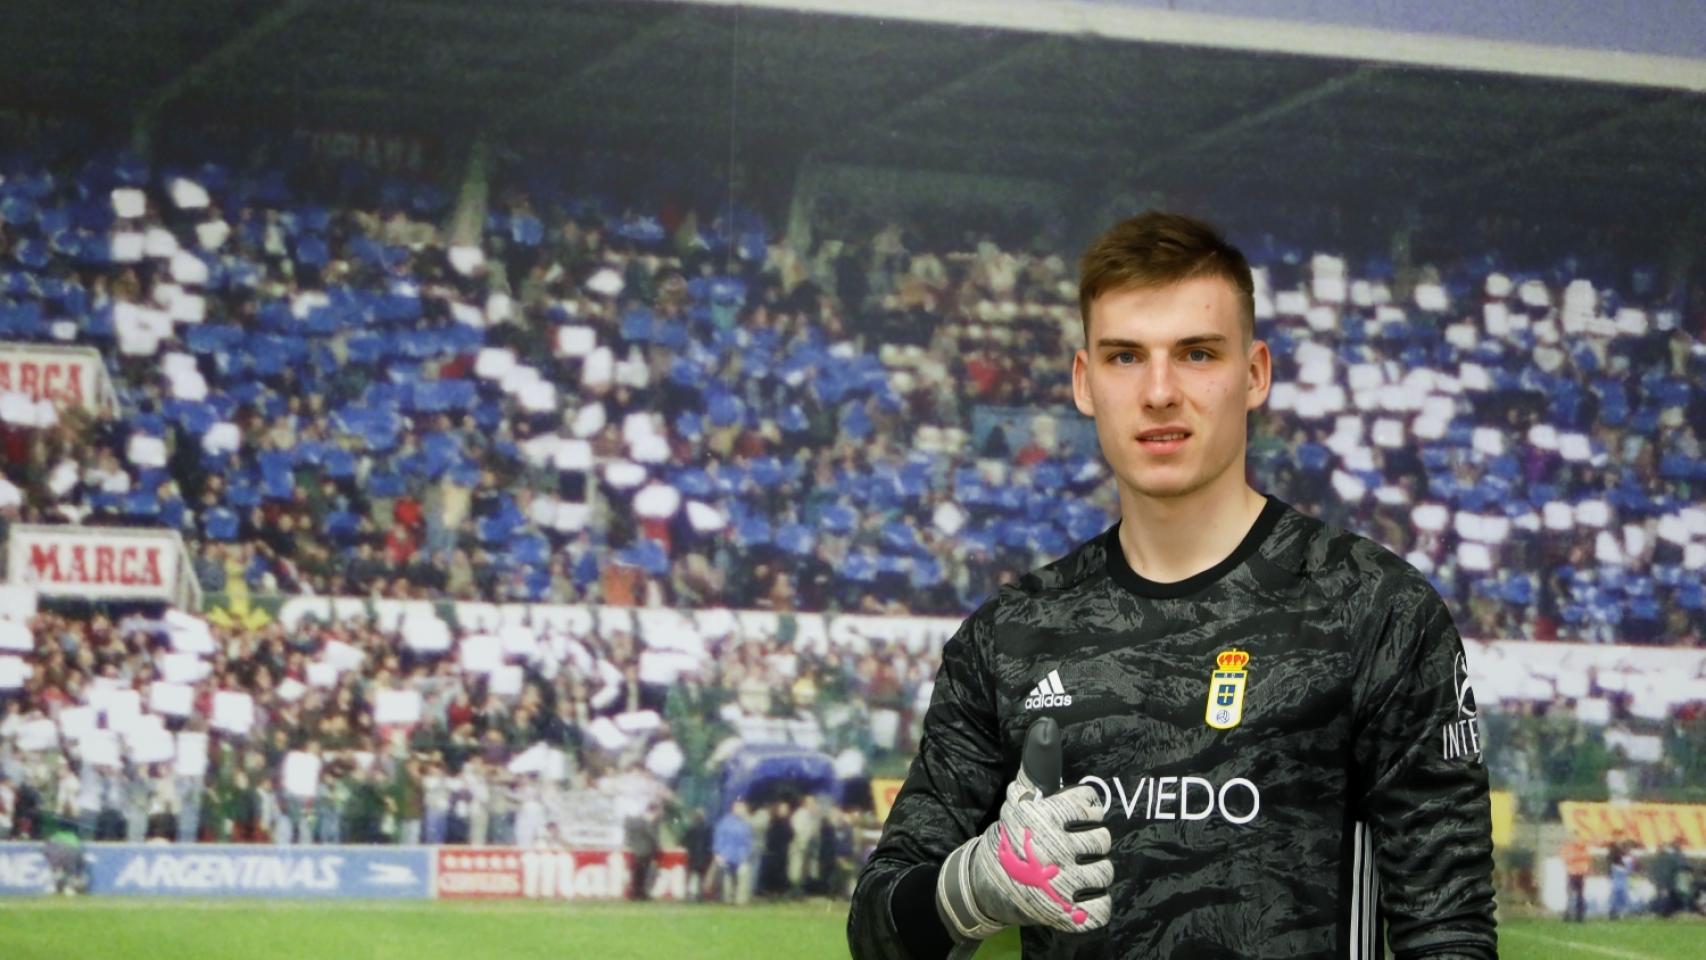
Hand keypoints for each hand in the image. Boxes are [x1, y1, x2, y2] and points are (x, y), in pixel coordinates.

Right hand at [935, 742, 1111, 938]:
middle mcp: (1052, 848)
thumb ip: (1038, 762)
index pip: (1091, 803)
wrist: (986, 884)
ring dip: (1096, 873)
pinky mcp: (1062, 914)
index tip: (1073, 816)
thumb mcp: (1022, 796)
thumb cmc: (1015, 833)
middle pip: (1103, 839)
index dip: (1085, 809)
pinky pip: (1102, 908)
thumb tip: (1046, 722)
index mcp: (1043, 816)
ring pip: (1105, 872)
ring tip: (1077, 871)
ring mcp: (1058, 884)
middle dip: (1092, 843)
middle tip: (1073, 847)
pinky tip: (1082, 898)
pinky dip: (1096, 906)